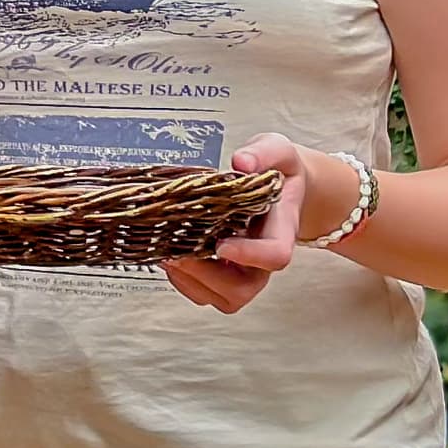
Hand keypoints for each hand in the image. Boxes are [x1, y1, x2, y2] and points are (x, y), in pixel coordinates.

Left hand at [163, 134, 312, 312]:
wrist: (281, 186)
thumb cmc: (277, 171)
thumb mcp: (278, 150)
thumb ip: (263, 152)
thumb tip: (240, 162)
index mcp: (281, 229)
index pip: (275, 255)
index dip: (250, 255)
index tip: (222, 244)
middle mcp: (263, 257)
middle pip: (244, 287)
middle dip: (207, 275)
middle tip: (174, 252)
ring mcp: (245, 269)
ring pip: (224, 298)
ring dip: (191, 281)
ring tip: (165, 253)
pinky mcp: (225, 273)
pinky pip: (207, 294)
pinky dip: (184, 282)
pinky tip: (167, 256)